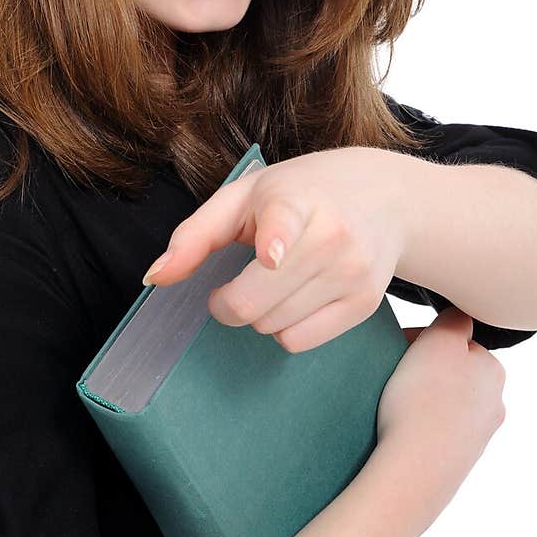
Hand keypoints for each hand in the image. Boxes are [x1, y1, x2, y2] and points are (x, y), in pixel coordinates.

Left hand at [141, 148, 408, 353]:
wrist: (382, 197)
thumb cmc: (300, 193)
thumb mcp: (243, 197)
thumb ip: (195, 235)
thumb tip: (154, 278)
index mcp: (296, 201)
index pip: (284, 225)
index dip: (273, 243)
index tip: (269, 255)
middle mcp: (331, 238)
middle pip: (253, 304)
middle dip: (229, 302)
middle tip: (233, 281)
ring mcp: (353, 273)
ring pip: (273, 328)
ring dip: (259, 315)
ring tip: (273, 281)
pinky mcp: (365, 303)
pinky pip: (300, 342)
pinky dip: (284, 329)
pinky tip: (295, 298)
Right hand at [374, 308, 506, 532]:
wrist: (414, 468)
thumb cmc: (424, 398)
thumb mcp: (440, 340)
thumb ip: (455, 320)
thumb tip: (460, 319)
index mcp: (494, 371)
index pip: (458, 342)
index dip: (426, 340)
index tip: (402, 348)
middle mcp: (494, 405)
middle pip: (454, 374)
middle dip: (427, 370)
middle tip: (395, 375)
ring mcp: (477, 438)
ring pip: (445, 404)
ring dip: (422, 399)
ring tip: (394, 404)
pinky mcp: (456, 463)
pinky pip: (436, 434)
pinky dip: (419, 427)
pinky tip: (401, 430)